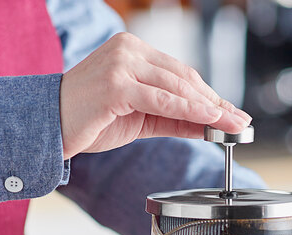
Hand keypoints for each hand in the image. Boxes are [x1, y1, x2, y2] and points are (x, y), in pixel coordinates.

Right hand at [59, 33, 250, 158]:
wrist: (50, 127)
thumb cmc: (91, 120)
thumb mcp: (142, 118)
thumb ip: (174, 118)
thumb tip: (209, 125)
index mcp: (133, 52)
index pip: (182, 74)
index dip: (210, 95)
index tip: (232, 112)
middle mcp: (128, 51)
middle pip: (185, 78)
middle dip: (217, 102)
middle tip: (241, 121)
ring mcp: (121, 65)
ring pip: (177, 87)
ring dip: (209, 108)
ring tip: (232, 123)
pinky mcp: (115, 85)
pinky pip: (161, 100)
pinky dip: (188, 109)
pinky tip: (210, 118)